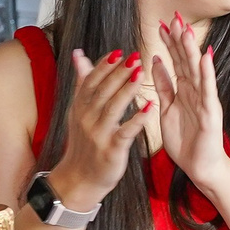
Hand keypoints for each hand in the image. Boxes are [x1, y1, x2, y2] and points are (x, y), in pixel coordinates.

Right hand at [50, 47, 151, 208]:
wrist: (79, 177)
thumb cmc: (84, 141)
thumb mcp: (79, 110)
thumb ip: (83, 81)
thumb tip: (78, 53)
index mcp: (80, 105)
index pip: (92, 80)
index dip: (105, 66)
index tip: (120, 51)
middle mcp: (87, 117)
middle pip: (103, 90)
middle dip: (118, 73)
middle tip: (134, 57)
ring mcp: (98, 134)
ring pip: (113, 107)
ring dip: (127, 89)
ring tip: (141, 73)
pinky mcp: (111, 149)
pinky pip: (126, 132)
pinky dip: (138, 119)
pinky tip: (150, 107)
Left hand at [151, 14, 229, 191]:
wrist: (201, 167)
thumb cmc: (186, 141)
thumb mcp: (167, 109)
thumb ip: (164, 86)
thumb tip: (154, 61)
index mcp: (184, 90)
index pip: (176, 61)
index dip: (169, 43)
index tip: (161, 24)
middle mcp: (196, 91)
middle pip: (186, 60)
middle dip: (180, 39)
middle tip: (174, 18)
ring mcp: (205, 100)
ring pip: (196, 70)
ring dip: (191, 50)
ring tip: (186, 31)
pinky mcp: (211, 113)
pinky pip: (207, 90)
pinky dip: (206, 73)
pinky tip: (204, 57)